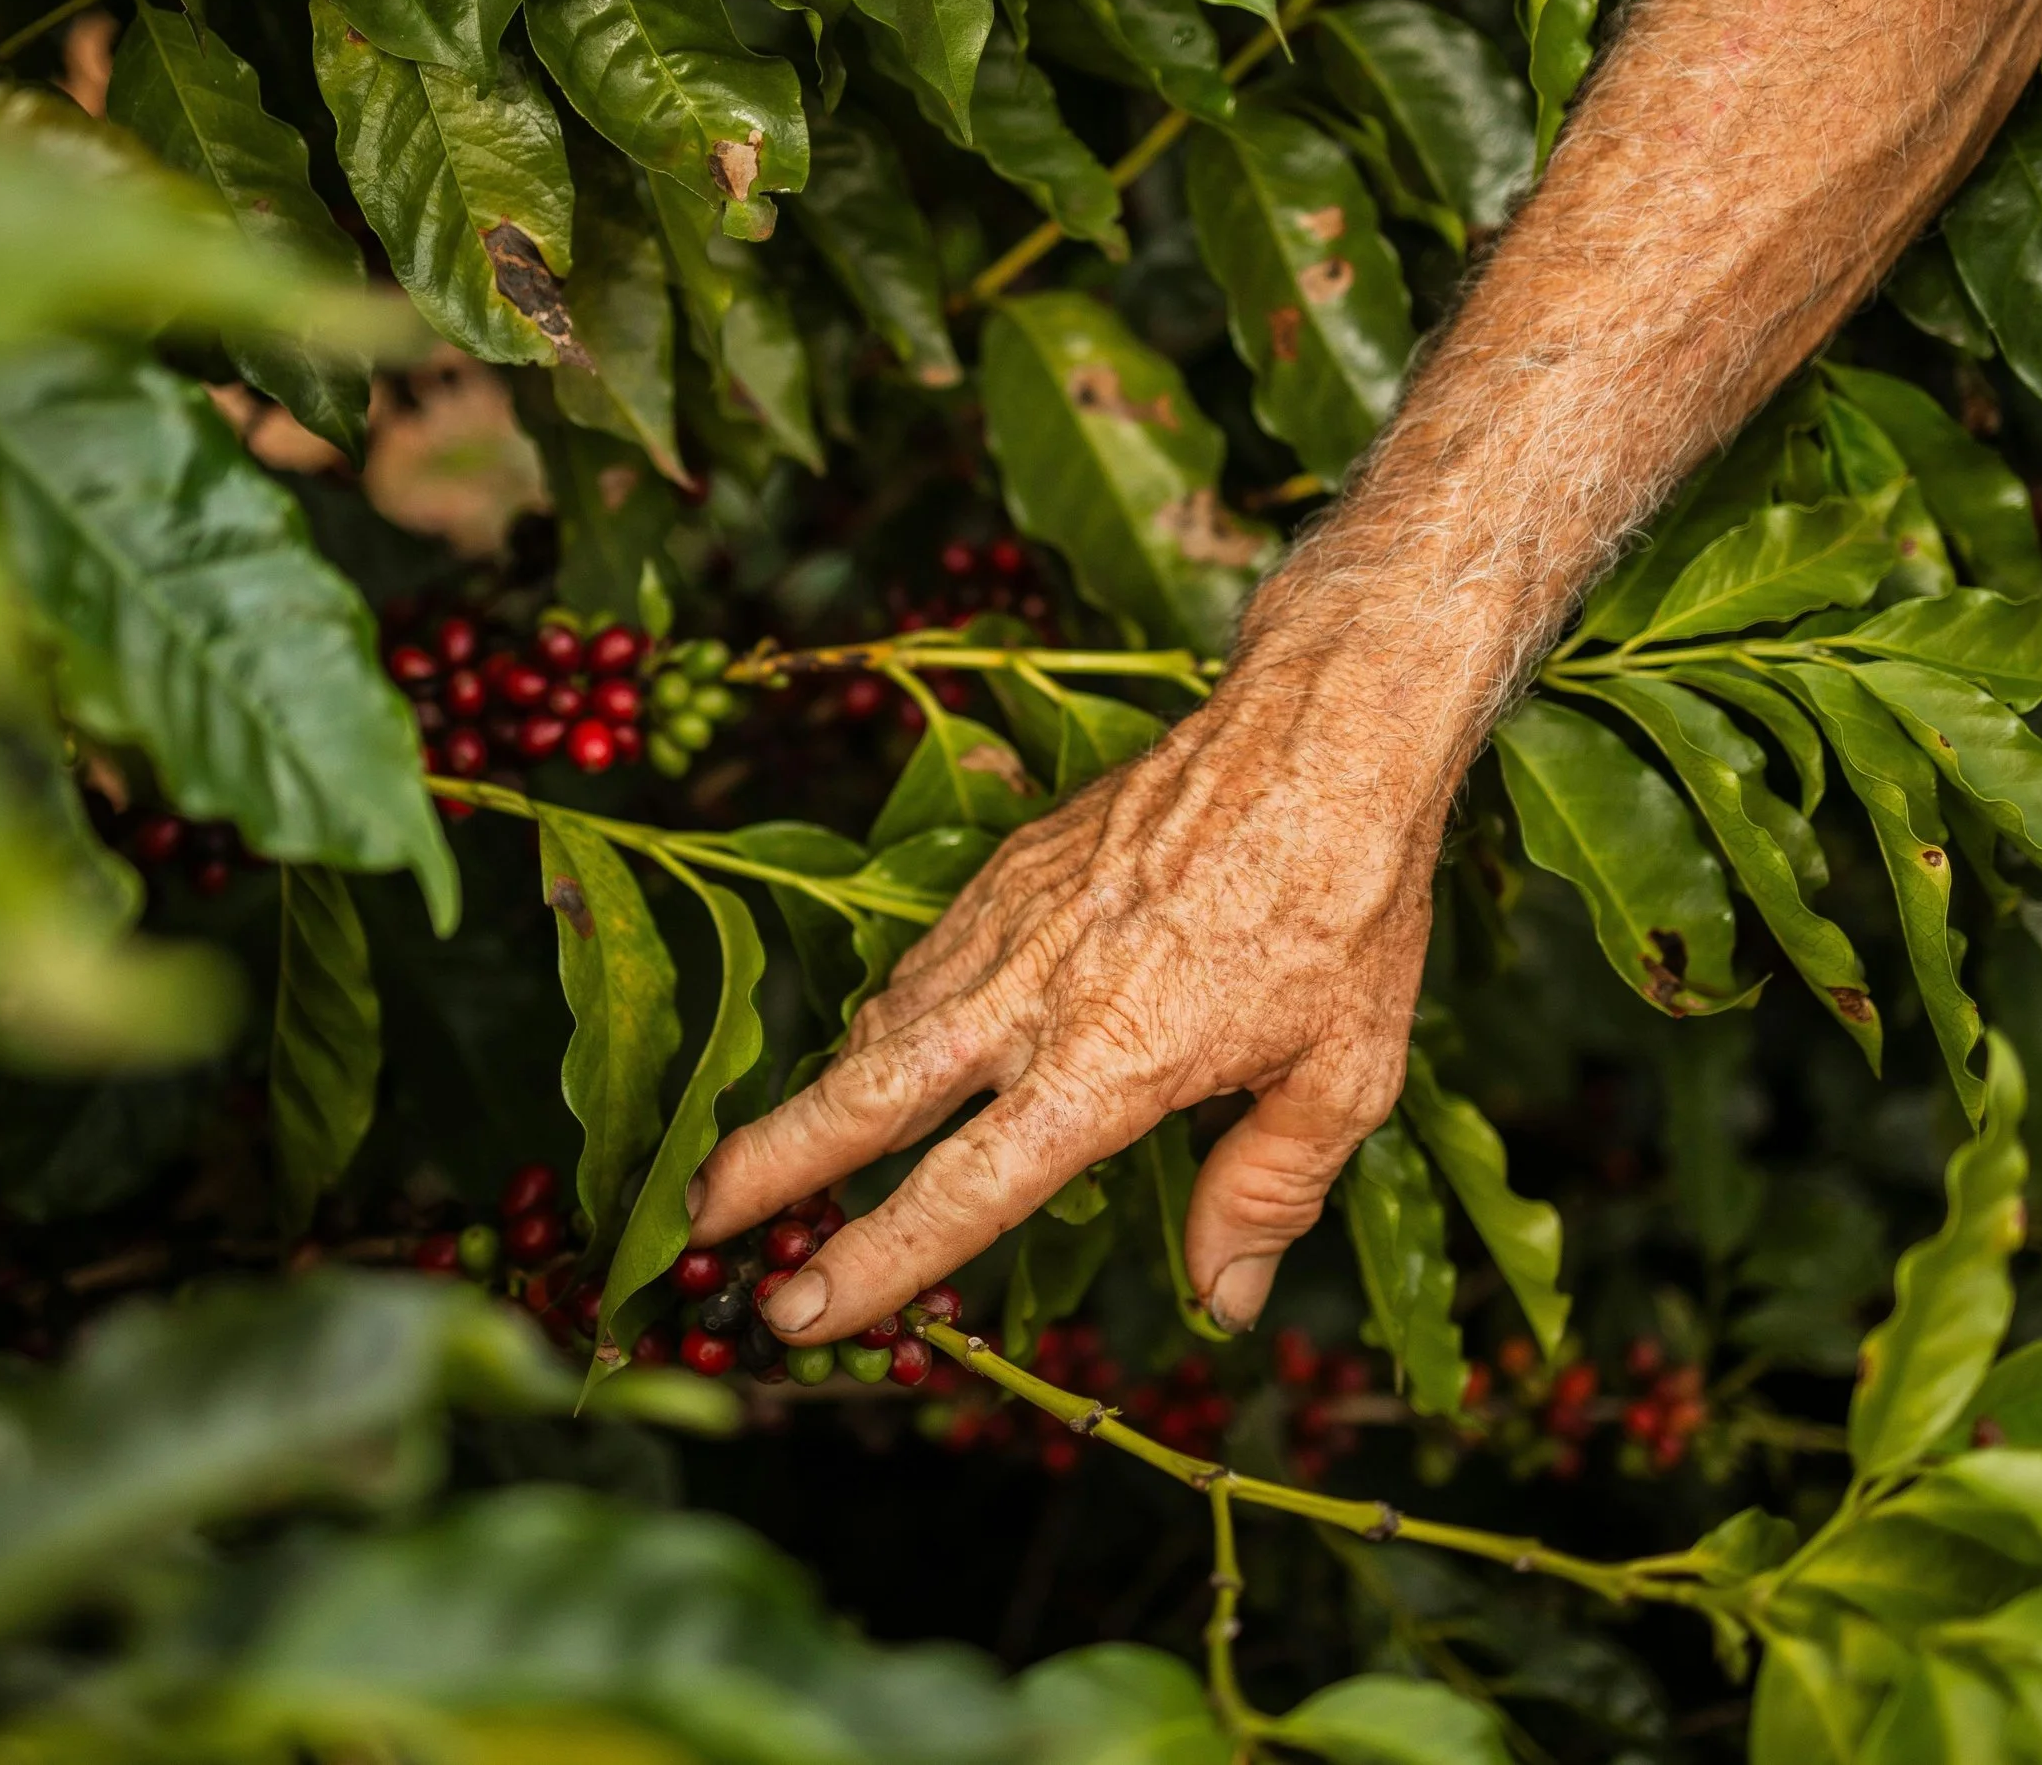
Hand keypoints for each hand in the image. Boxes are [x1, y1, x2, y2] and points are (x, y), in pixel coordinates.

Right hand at [685, 614, 1472, 1344]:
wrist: (1319, 729)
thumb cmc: (1347, 904)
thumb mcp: (1344, 1071)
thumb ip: (1267, 1192)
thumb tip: (1219, 1302)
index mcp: (1109, 1062)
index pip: (964, 1190)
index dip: (875, 1262)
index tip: (801, 1312)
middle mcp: (1030, 994)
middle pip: (862, 1096)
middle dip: (766, 1167)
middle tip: (694, 1226)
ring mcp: (1005, 923)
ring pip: (879, 1024)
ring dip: (814, 1099)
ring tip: (761, 1163)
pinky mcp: (1005, 871)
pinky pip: (920, 965)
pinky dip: (881, 1022)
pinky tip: (879, 1054)